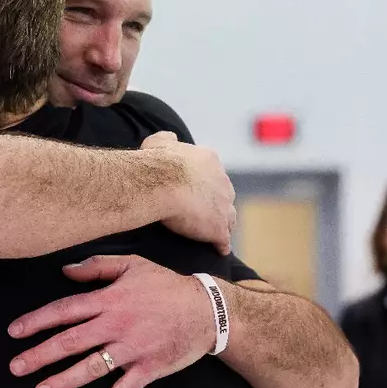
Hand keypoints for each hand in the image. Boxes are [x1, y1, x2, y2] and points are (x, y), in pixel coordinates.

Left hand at [7, 255, 216, 387]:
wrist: (207, 310)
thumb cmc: (166, 286)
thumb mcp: (133, 265)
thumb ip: (98, 267)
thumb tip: (65, 271)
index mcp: (109, 300)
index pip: (65, 310)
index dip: (37, 321)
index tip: (13, 333)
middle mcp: (116, 326)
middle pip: (71, 342)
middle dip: (40, 355)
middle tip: (15, 368)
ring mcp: (132, 349)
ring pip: (92, 367)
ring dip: (64, 381)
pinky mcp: (149, 369)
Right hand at [142, 132, 234, 255]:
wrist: (162, 182)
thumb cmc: (157, 162)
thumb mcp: (159, 142)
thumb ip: (167, 140)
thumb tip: (169, 138)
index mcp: (209, 161)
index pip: (213, 174)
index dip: (206, 183)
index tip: (197, 190)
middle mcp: (222, 182)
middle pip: (225, 195)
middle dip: (218, 203)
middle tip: (207, 212)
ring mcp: (223, 205)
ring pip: (230, 217)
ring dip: (225, 224)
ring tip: (219, 233)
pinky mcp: (218, 227)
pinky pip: (224, 239)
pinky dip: (222, 244)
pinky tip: (219, 249)